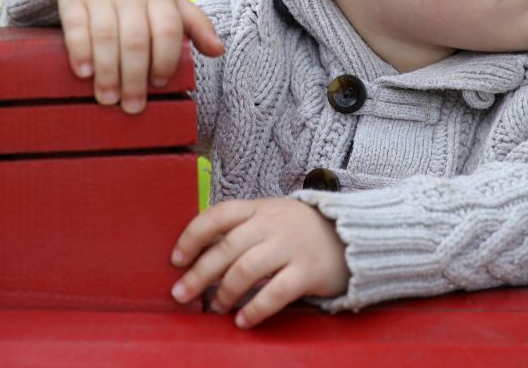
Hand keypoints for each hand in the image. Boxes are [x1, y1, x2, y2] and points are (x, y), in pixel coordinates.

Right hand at [55, 0, 223, 113]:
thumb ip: (196, 24)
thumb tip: (218, 51)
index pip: (167, 29)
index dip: (165, 60)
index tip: (159, 84)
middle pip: (135, 40)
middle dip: (134, 78)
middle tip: (132, 107)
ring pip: (105, 36)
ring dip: (107, 72)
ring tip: (108, 99)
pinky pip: (75, 26)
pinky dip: (79, 51)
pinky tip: (84, 73)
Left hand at [170, 198, 348, 328]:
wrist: (351, 235)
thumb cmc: (298, 230)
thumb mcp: (269, 216)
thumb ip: (240, 229)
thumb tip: (199, 255)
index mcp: (258, 208)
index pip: (217, 216)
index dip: (192, 237)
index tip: (176, 260)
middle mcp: (272, 224)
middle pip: (226, 248)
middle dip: (198, 274)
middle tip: (181, 294)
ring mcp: (291, 246)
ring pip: (246, 270)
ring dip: (224, 293)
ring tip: (214, 307)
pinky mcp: (308, 271)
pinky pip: (275, 293)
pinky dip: (255, 309)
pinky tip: (243, 320)